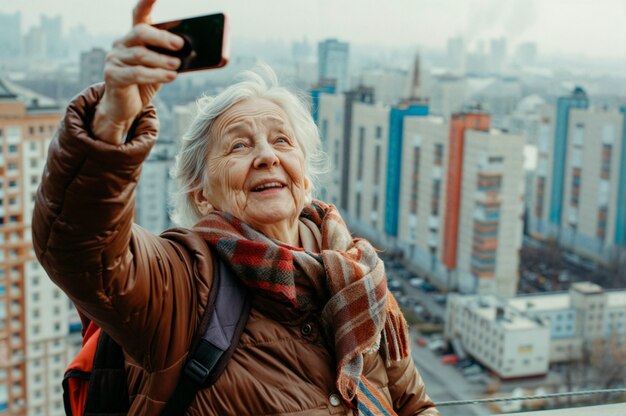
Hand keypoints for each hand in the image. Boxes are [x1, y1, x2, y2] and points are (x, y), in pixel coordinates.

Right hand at [92, 0, 183, 143]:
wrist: (125, 107)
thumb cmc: (146, 83)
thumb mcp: (161, 68)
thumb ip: (171, 58)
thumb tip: (194, 53)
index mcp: (135, 37)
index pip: (139, 13)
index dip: (146, 2)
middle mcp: (122, 43)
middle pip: (140, 32)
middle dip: (162, 37)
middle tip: (180, 45)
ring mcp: (115, 59)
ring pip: (140, 55)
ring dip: (162, 60)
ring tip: (178, 66)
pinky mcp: (113, 76)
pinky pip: (136, 73)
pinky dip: (156, 75)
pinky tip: (171, 77)